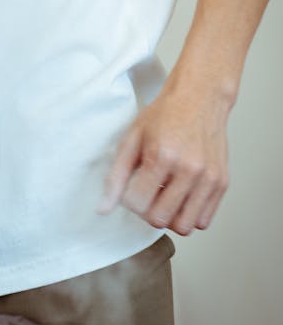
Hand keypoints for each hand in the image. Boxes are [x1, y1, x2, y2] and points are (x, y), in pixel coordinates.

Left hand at [97, 80, 230, 235]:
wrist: (199, 98)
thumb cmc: (165, 115)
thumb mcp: (132, 138)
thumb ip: (116, 176)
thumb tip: (103, 209)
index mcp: (162, 156)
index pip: (138, 204)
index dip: (130, 200)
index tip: (132, 187)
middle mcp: (188, 170)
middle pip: (160, 219)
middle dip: (148, 211)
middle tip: (148, 192)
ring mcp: (208, 178)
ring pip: (184, 227)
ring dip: (170, 217)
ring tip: (165, 195)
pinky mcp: (222, 183)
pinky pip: (203, 220)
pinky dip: (190, 215)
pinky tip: (182, 195)